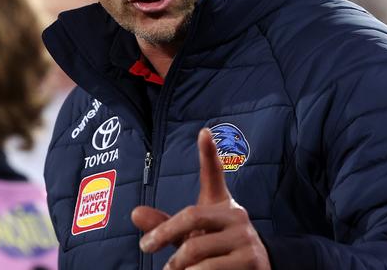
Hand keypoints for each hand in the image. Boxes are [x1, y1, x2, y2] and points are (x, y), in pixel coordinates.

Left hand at [131, 128, 270, 269]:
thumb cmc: (216, 254)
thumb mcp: (191, 238)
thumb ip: (166, 227)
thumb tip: (134, 213)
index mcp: (222, 206)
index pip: (214, 175)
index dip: (209, 153)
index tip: (203, 131)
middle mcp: (237, 216)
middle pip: (191, 216)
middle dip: (164, 234)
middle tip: (147, 247)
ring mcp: (246, 238)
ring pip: (197, 250)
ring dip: (178, 266)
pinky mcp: (251, 261)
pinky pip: (210, 269)